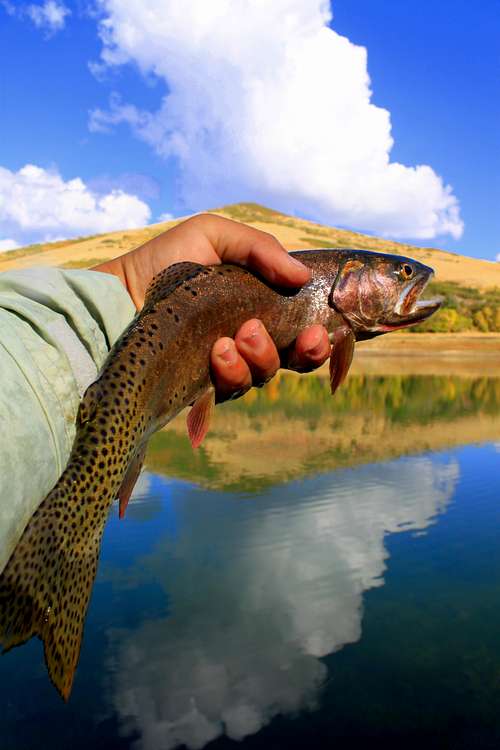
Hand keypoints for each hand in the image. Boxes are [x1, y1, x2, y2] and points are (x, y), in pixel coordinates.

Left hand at [93, 214, 329, 399]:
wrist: (119, 292)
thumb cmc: (166, 261)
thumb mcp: (213, 236)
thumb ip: (260, 248)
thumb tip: (302, 275)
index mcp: (258, 306)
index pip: (300, 329)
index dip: (318, 336)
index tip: (320, 331)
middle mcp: (247, 339)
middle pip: (293, 361)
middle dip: (304, 354)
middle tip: (296, 337)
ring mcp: (225, 365)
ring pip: (262, 376)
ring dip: (261, 357)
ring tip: (239, 336)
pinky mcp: (202, 386)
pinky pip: (230, 390)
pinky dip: (232, 371)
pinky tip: (218, 351)